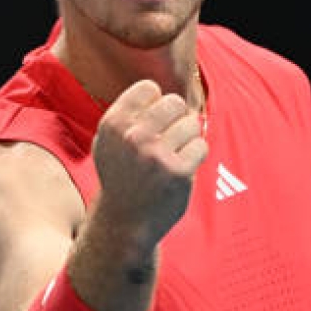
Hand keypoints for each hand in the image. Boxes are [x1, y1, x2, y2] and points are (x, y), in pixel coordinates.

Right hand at [91, 79, 207, 243]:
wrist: (125, 221)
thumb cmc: (122, 175)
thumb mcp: (109, 141)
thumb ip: (130, 112)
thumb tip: (162, 90)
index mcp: (114, 124)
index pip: (149, 88)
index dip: (155, 103)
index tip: (152, 123)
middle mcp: (133, 137)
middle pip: (174, 102)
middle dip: (177, 118)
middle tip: (169, 138)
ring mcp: (156, 155)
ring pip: (192, 124)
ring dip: (188, 138)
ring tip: (174, 155)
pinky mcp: (178, 173)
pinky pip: (201, 146)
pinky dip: (195, 156)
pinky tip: (182, 167)